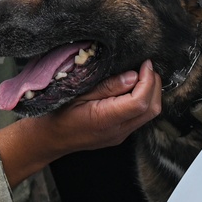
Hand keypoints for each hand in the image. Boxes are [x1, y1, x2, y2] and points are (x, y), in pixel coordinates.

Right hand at [0, 60, 162, 186]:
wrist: (47, 138)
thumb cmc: (56, 113)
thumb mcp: (77, 93)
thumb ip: (107, 86)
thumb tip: (133, 76)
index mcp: (105, 120)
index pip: (140, 102)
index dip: (147, 81)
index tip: (145, 63)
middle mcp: (117, 131)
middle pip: (151, 110)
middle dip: (154, 85)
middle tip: (147, 66)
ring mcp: (119, 135)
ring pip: (148, 115)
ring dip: (151, 93)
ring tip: (143, 74)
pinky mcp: (119, 134)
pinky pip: (140, 117)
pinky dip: (144, 101)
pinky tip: (135, 87)